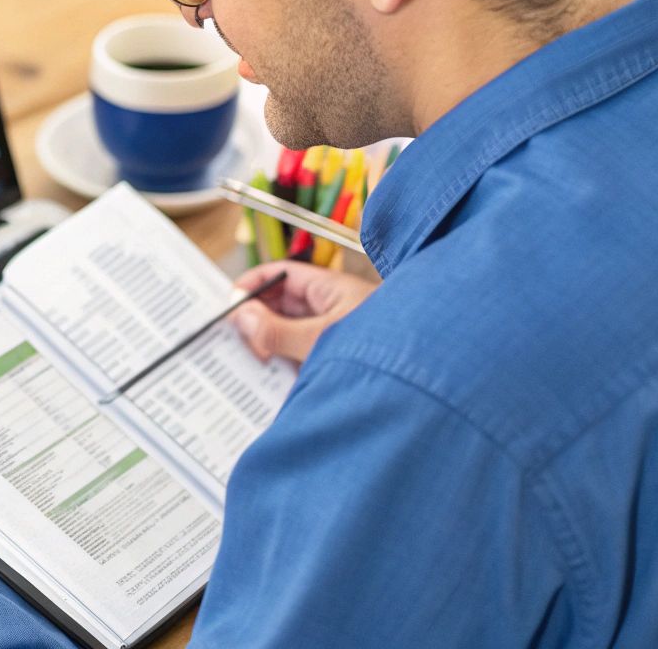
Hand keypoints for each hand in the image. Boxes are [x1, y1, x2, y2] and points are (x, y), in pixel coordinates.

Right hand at [230, 260, 378, 363]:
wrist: (429, 384)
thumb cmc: (386, 350)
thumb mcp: (321, 340)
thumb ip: (278, 331)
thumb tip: (241, 317)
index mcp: (332, 289)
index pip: (282, 274)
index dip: (253, 283)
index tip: (228, 302)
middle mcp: (333, 308)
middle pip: (282, 303)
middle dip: (256, 317)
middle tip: (235, 336)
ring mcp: (335, 334)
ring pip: (290, 331)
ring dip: (270, 342)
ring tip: (252, 358)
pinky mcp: (336, 360)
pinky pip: (302, 355)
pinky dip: (284, 362)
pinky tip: (272, 376)